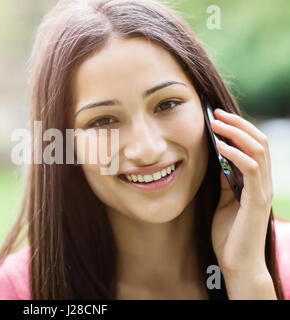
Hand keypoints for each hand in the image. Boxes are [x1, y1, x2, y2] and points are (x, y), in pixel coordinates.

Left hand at [209, 108, 272, 275]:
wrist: (237, 263)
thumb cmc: (229, 234)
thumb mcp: (225, 200)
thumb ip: (227, 181)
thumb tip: (219, 160)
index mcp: (255, 181)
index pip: (253, 146)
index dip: (238, 129)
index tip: (217, 118)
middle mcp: (263, 182)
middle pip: (259, 141)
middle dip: (238, 124)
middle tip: (216, 114)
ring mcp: (262, 190)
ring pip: (258, 150)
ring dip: (237, 133)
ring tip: (216, 123)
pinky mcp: (257, 201)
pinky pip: (250, 169)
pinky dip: (236, 154)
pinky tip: (221, 147)